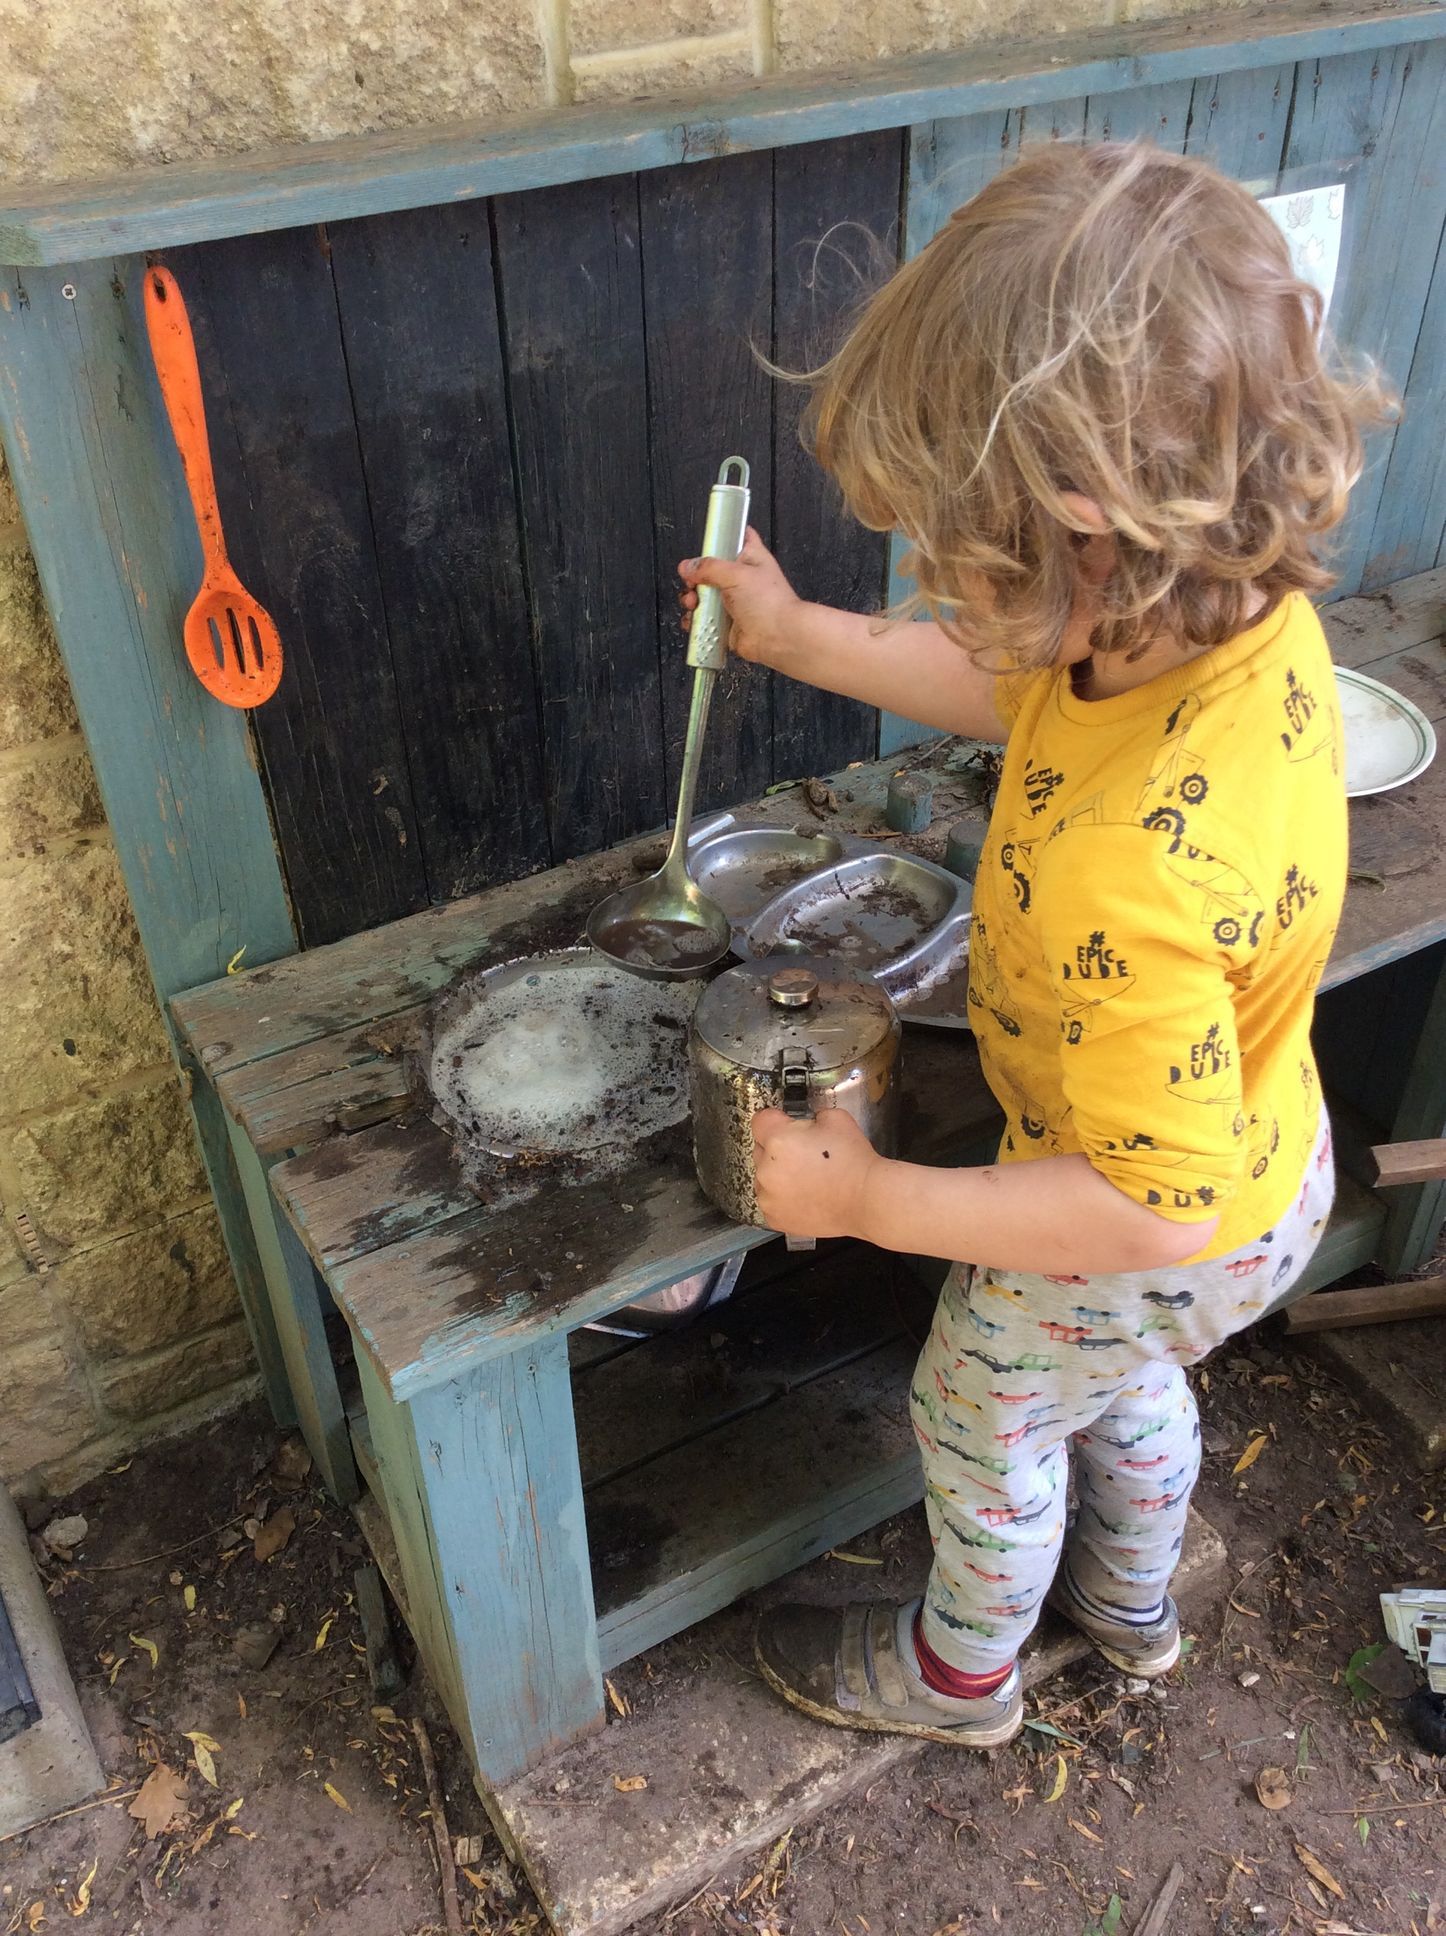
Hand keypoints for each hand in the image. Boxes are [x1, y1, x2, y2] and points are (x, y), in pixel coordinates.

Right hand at [678, 528, 804, 670]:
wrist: (779, 637)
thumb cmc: (771, 603)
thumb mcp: (736, 574)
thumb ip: (709, 567)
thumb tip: (688, 566)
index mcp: (751, 557)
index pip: (738, 537)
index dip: (723, 536)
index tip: (707, 542)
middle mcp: (742, 578)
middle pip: (711, 569)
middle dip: (696, 576)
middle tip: (694, 582)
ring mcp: (734, 601)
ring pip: (705, 595)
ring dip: (693, 599)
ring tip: (693, 602)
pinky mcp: (727, 622)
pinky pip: (705, 618)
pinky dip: (696, 619)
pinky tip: (695, 619)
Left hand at [752, 1106, 882, 1239]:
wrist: (866, 1200)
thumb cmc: (853, 1160)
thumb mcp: (836, 1118)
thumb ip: (811, 1116)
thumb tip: (804, 1124)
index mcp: (778, 1140)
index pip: (760, 1120)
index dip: (777, 1120)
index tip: (787, 1125)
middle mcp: (766, 1169)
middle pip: (761, 1149)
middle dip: (778, 1149)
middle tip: (807, 1155)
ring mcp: (768, 1197)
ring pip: (764, 1177)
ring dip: (778, 1175)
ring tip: (808, 1178)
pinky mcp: (774, 1217)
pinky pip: (771, 1200)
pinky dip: (783, 1198)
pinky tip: (806, 1195)